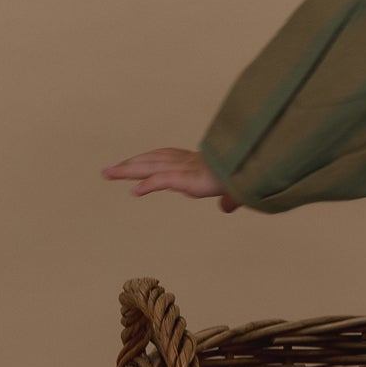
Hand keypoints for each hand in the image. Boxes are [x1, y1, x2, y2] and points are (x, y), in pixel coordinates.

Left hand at [101, 148, 241, 211]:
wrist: (257, 167)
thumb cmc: (249, 175)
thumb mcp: (236, 189)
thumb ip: (228, 199)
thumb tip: (226, 208)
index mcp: (197, 163)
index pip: (167, 158)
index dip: (150, 161)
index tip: (136, 164)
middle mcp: (188, 162)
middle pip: (152, 160)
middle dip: (130, 164)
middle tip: (109, 170)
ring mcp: (187, 169)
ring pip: (150, 166)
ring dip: (127, 170)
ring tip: (108, 174)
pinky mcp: (189, 178)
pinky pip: (163, 180)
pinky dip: (147, 184)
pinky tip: (134, 191)